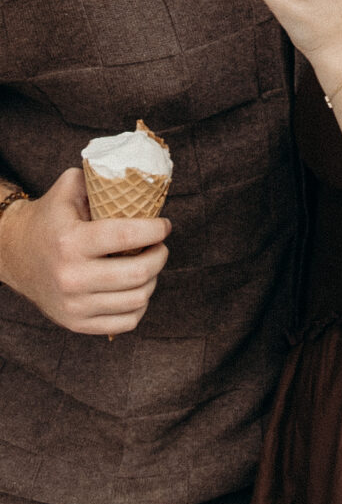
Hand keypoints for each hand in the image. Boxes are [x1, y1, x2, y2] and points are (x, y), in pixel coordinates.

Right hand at [0, 168, 170, 335]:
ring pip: (138, 299)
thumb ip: (100, 180)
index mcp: (70, 241)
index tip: (165, 225)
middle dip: (160, 256)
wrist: (13, 253)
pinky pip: (126, 322)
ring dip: (153, 280)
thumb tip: (137, 181)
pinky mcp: (77, 323)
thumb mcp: (68, 189)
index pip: (126, 237)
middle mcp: (71, 276)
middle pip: (139, 273)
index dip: (155, 230)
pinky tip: (136, 288)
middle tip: (160, 246)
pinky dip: (140, 305)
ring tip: (149, 265)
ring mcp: (74, 305)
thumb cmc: (49, 218)